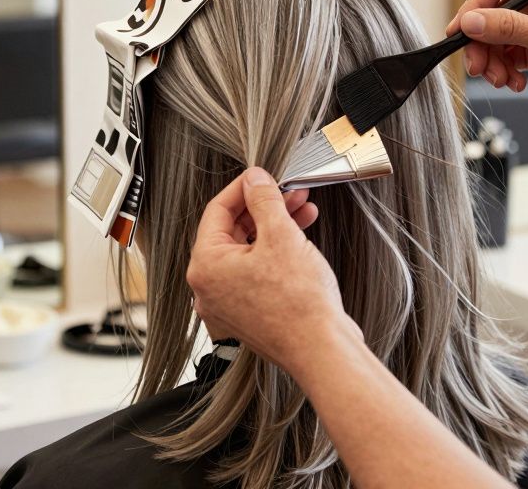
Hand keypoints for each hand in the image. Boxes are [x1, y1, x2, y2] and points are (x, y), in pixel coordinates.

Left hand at [187, 167, 358, 371]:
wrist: (322, 351)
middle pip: (233, 231)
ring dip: (274, 228)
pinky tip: (300, 239)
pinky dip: (275, 254)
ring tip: (303, 211)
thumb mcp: (281, 235)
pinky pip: (255, 273)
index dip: (243, 187)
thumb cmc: (299, 304)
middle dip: (264, 207)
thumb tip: (254, 179)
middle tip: (290, 193)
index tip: (262, 176)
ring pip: (247, 252)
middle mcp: (209, 288)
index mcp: (205, 266)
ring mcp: (227, 304)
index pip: (217, 211)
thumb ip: (264, 200)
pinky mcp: (248, 314)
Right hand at [447, 0, 527, 119]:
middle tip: (478, 67)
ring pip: (493, 39)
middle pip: (490, 14)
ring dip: (490, 62)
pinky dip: (503, 72)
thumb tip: (470, 21)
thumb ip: (509, 28)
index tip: (458, 32)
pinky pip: (504, 57)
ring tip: (502, 80)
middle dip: (481, 43)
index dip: (473, 8)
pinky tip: (516, 84)